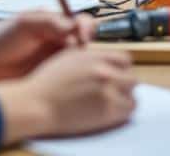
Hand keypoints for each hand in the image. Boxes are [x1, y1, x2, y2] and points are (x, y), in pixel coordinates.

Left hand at [0, 12, 96, 80]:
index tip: (83, 35)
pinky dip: (71, 78)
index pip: (81, 22)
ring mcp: (55, 60)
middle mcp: (59, 41)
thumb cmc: (0, 37)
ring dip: (80, 64)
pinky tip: (63, 78)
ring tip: (69, 67)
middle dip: (86, 47)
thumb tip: (75, 26)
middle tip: (78, 53)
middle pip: (84, 42)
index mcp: (55, 24)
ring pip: (79, 61)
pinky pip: (67, 77)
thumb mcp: (25, 23)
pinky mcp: (50, 77)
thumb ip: (50, 22)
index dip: (86, 27)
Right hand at [0, 48, 135, 143]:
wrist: (37, 104)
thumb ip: (91, 57)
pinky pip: (127, 111)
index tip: (118, 75)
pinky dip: (122, 112)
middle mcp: (105, 72)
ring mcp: (108, 92)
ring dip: (125, 100)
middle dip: (124, 85)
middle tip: (116, 92)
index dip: (122, 68)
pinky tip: (111, 112)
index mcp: (96, 57)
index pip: (125, 59)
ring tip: (114, 103)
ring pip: (132, 96)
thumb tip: (104, 62)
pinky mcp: (107, 111)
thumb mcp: (69, 57)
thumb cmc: (47, 83)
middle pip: (131, 78)